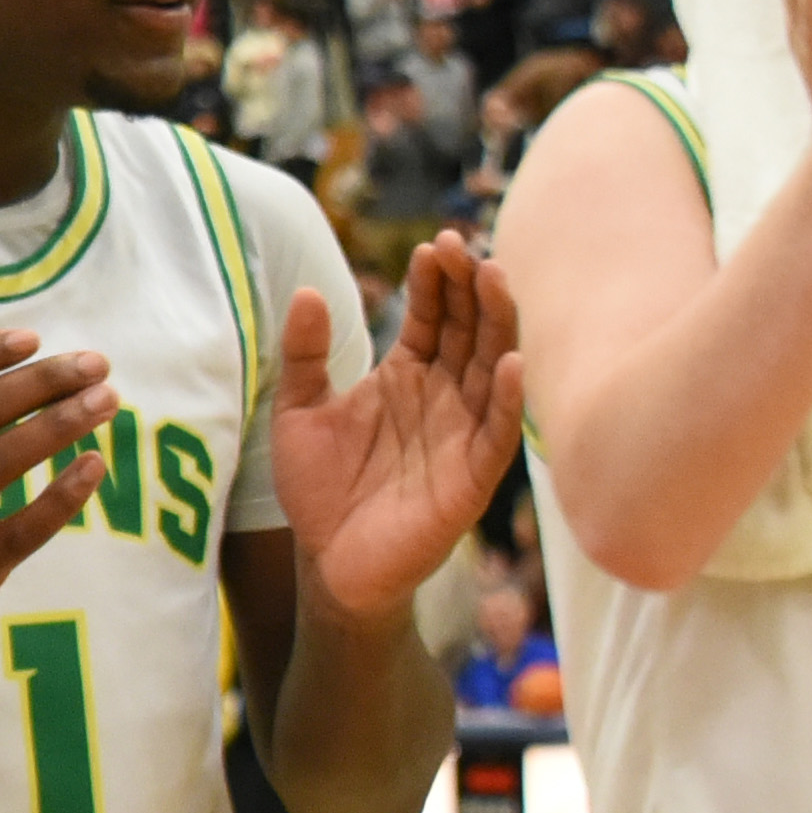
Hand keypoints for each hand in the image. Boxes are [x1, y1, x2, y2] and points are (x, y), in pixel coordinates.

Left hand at [270, 234, 526, 623]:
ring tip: (494, 278)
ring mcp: (462, 434)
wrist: (327, 565)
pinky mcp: (473, 477)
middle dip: (471, 287)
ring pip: (493, 368)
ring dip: (498, 324)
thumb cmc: (318, 491)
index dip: (434, 281)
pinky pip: (500, 433)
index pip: (432, 315)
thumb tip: (303, 292)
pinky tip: (512, 362)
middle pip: (469, 329)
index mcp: (408, 375)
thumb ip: (304, 356)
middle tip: (463, 247)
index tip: (431, 247)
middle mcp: (444, 397)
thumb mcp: (299, 413)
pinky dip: (511, 399)